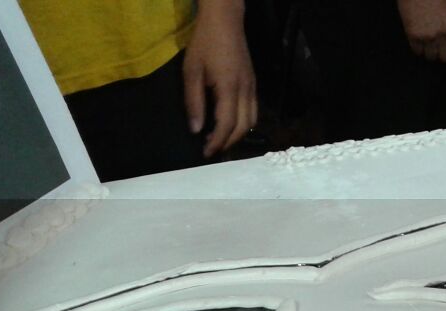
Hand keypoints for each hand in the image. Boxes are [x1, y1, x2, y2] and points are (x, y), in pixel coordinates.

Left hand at [183, 0, 257, 158]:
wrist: (225, 21)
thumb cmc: (204, 43)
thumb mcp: (191, 71)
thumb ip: (194, 102)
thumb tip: (196, 129)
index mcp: (229, 88)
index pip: (227, 124)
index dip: (217, 142)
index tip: (206, 153)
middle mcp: (245, 91)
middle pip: (242, 127)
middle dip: (228, 143)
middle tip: (211, 150)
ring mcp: (252, 88)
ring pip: (251, 122)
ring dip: (237, 135)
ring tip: (220, 140)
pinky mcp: (253, 84)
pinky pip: (253, 111)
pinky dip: (243, 124)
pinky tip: (230, 124)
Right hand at [396, 0, 445, 62]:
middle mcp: (445, 33)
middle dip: (442, 54)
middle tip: (439, 49)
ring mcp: (429, 35)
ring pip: (431, 57)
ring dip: (429, 52)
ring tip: (428, 44)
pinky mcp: (414, 35)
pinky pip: (417, 51)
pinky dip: (418, 48)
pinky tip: (419, 40)